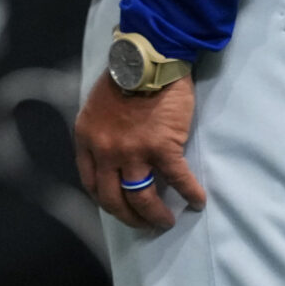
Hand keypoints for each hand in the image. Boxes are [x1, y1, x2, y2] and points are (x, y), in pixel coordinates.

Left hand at [75, 70, 206, 230]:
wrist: (147, 60)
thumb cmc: (124, 80)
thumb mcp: (96, 108)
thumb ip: (100, 135)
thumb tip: (112, 160)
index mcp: (87, 139)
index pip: (91, 183)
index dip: (106, 201)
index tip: (119, 208)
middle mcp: (105, 150)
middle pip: (114, 198)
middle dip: (130, 217)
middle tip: (144, 224)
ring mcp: (133, 151)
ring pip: (142, 197)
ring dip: (155, 215)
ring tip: (167, 221)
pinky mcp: (162, 147)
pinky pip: (178, 180)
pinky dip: (190, 194)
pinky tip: (197, 201)